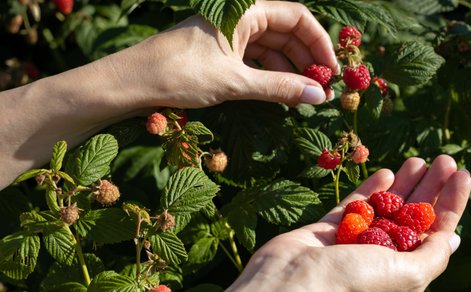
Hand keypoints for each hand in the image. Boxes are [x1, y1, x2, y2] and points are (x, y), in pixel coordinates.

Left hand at [112, 0, 338, 108]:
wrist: (131, 83)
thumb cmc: (180, 74)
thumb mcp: (234, 82)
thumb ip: (279, 88)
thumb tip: (319, 97)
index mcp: (244, 8)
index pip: (296, 18)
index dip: (319, 43)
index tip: (334, 71)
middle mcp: (239, 16)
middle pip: (286, 33)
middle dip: (306, 60)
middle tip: (323, 90)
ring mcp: (229, 34)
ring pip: (271, 48)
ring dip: (289, 71)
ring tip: (305, 97)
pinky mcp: (219, 52)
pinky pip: (254, 60)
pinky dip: (269, 76)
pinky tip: (280, 94)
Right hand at [219, 155, 470, 291]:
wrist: (294, 281)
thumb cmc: (353, 282)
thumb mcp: (407, 273)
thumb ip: (431, 255)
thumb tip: (453, 239)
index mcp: (406, 270)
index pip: (437, 231)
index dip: (451, 202)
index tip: (462, 174)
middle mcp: (383, 255)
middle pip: (414, 215)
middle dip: (430, 187)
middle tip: (444, 159)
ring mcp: (356, 239)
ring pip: (386, 207)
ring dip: (404, 184)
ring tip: (418, 160)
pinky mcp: (332, 228)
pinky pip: (355, 204)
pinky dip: (371, 189)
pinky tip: (386, 172)